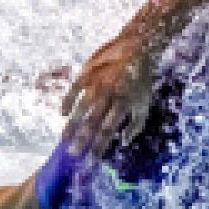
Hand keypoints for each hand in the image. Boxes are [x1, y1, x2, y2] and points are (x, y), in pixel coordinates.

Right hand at [60, 31, 156, 160]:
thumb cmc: (140, 80)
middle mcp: (109, 94)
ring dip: (71, 126)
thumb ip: (135, 125)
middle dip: (82, 140)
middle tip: (72, 154)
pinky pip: (73, 90)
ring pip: (80, 109)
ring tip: (64, 140)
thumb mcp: (144, 103)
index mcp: (124, 103)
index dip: (98, 146)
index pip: (108, 130)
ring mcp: (96, 83)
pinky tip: (63, 114)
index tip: (90, 160)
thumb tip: (123, 141)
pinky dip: (67, 103)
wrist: (136, 48)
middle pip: (92, 122)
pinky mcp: (87, 73)